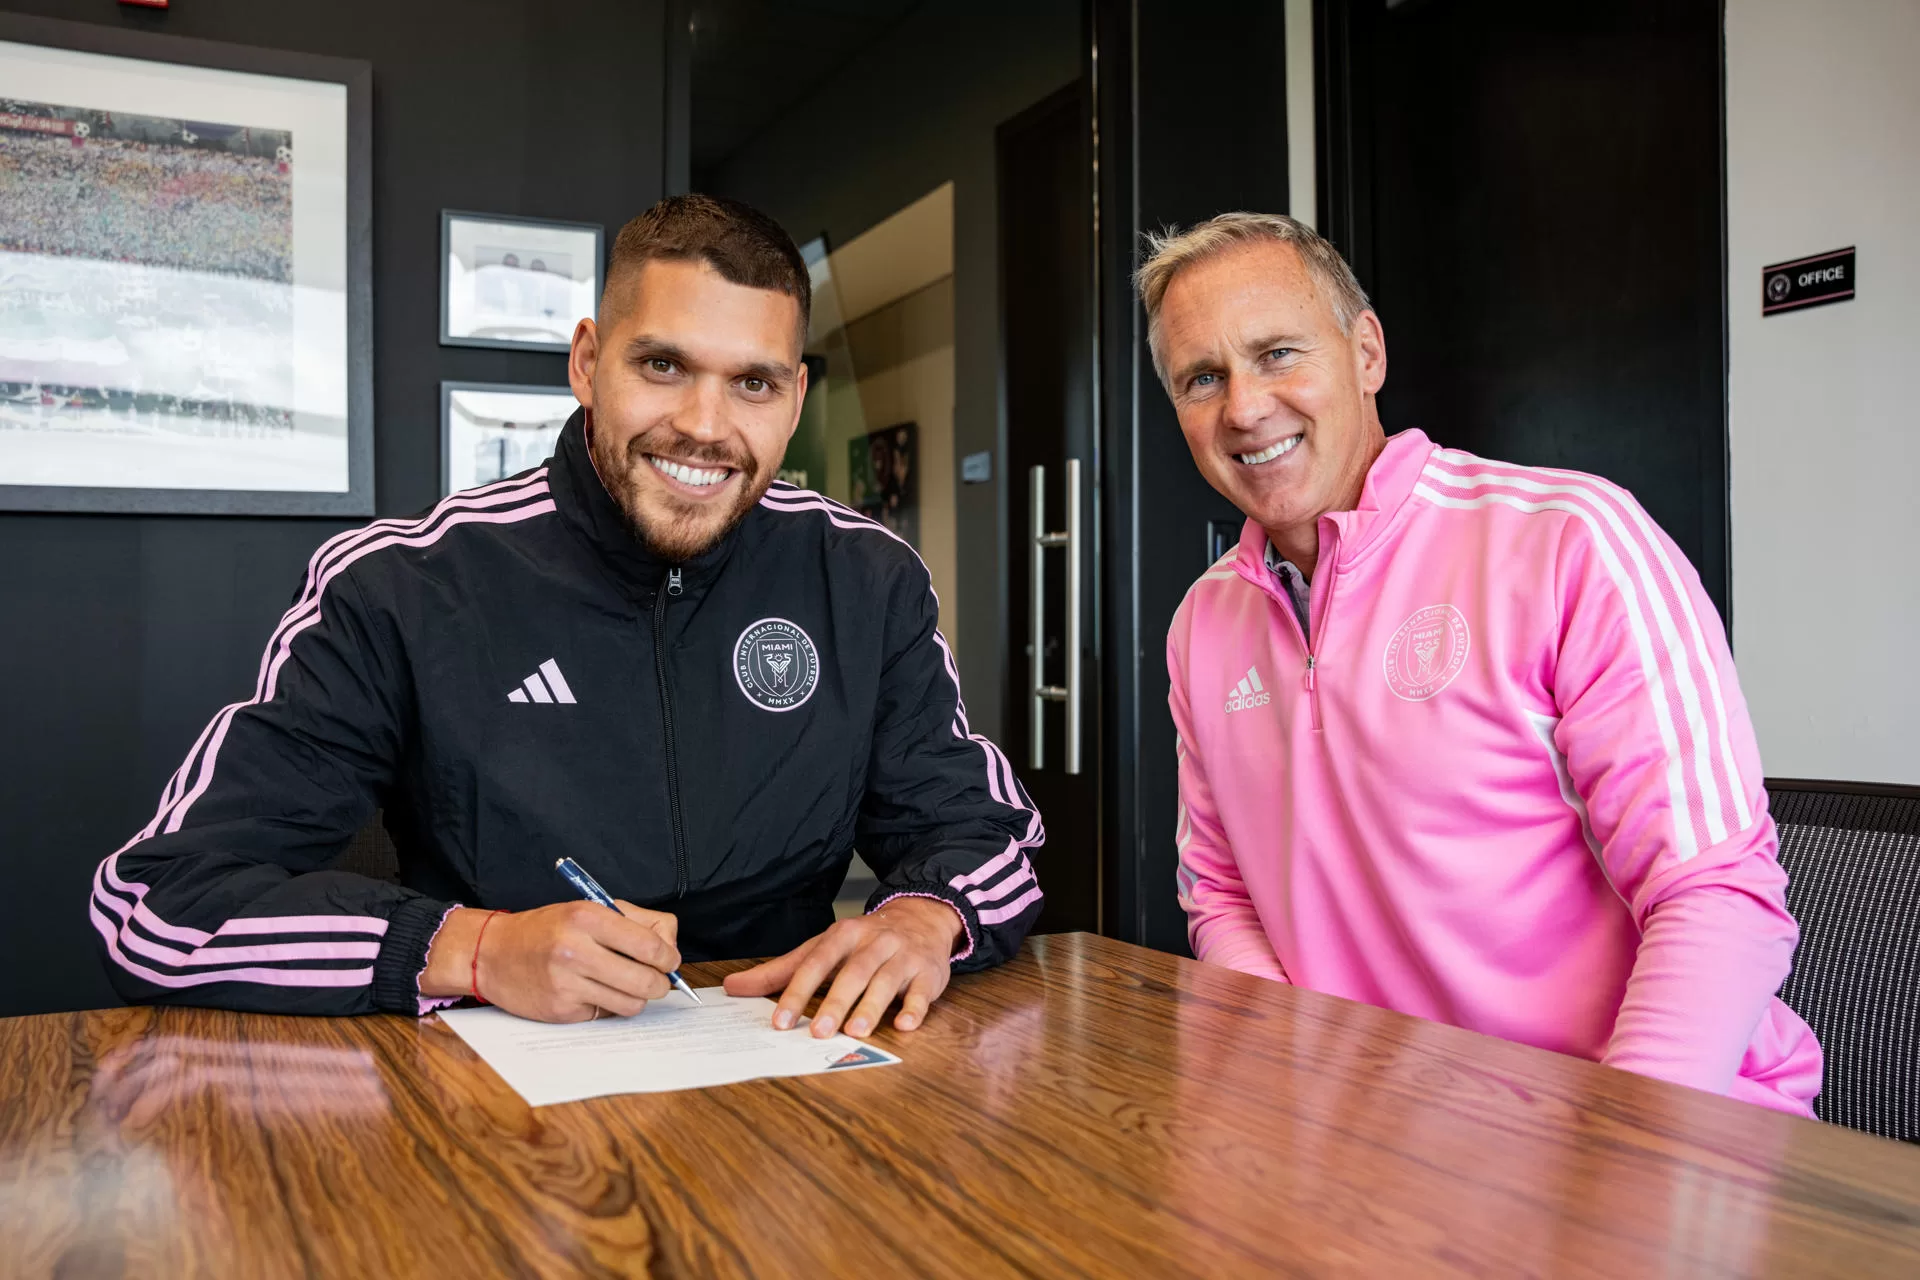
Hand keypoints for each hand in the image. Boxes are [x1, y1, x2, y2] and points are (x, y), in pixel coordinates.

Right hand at [420, 900, 679, 1022]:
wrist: (492, 953)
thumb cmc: (548, 929)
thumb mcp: (589, 909)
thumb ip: (636, 921)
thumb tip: (671, 948)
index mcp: (587, 918)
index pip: (650, 945)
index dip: (669, 957)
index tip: (669, 961)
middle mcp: (576, 950)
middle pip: (646, 981)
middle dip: (660, 984)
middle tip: (656, 980)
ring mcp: (567, 984)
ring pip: (630, 1004)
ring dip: (636, 998)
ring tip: (624, 985)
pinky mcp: (561, 1010)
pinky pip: (604, 1014)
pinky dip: (606, 1006)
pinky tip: (591, 991)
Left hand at [722, 896, 963, 1037]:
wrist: (921, 918)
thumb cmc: (863, 941)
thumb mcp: (822, 948)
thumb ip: (781, 970)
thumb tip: (732, 987)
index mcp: (844, 934)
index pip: (816, 962)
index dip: (797, 992)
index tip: (780, 1021)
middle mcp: (875, 942)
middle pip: (853, 972)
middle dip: (835, 1003)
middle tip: (817, 1032)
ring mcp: (904, 956)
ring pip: (886, 981)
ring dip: (871, 1007)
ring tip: (855, 1032)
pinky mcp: (929, 973)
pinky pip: (922, 992)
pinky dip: (914, 1008)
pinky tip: (904, 1025)